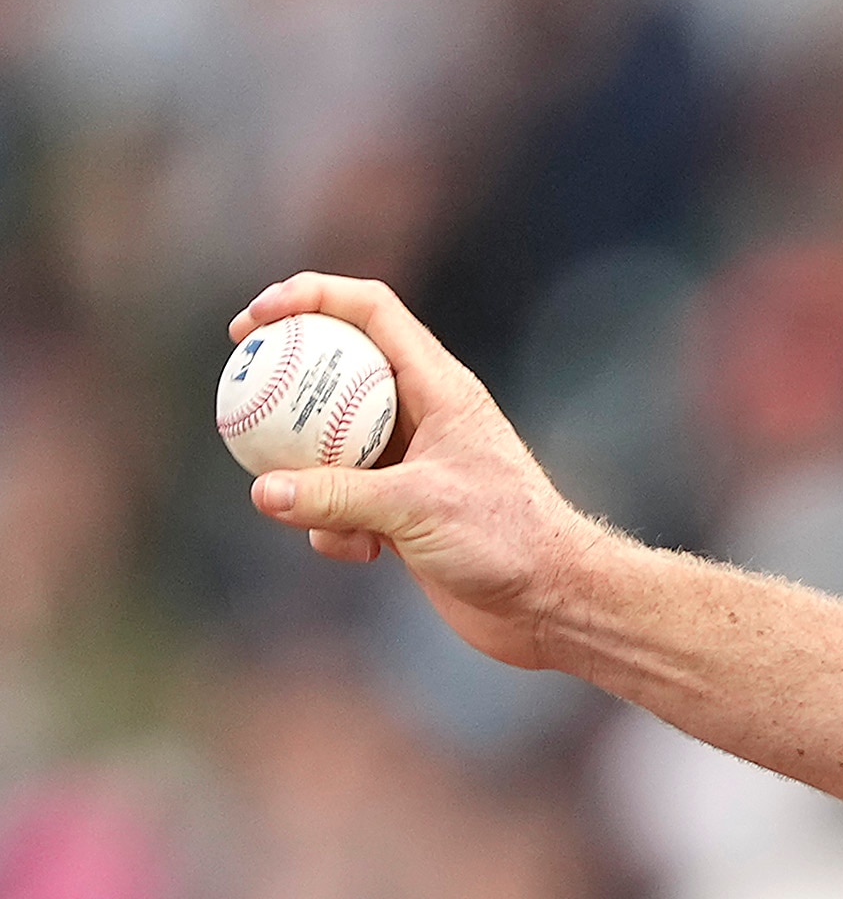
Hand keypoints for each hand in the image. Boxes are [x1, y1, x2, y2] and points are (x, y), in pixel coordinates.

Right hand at [227, 275, 610, 672]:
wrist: (551, 602)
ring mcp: (409, 462)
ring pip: (327, 445)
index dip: (311, 297)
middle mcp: (423, 414)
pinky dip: (331, 526)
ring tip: (310, 512)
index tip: (255, 319)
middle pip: (336, 371)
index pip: (372, 311)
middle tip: (236, 393)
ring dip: (305, 477)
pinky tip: (360, 554)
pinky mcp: (399, 509)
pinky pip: (338, 502)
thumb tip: (263, 489)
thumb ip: (338, 497)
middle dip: (284, 383)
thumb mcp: (418, 509)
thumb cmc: (507, 540)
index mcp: (440, 387)